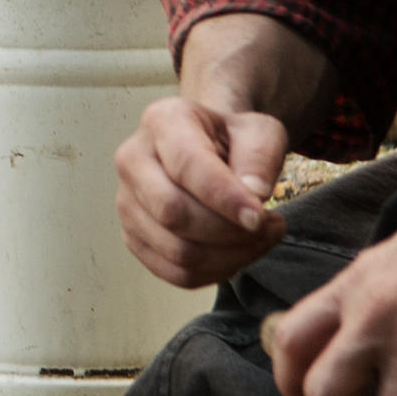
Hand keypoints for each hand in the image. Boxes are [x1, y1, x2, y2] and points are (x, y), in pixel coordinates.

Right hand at [115, 93, 292, 287]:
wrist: (210, 151)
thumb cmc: (233, 140)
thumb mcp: (259, 131)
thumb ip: (260, 156)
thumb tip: (253, 193)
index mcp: (162, 122)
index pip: (185, 165)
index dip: (225, 197)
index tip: (261, 217)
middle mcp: (133, 160)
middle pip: (172, 212)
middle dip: (229, 231)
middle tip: (269, 226)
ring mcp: (127, 202)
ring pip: (176, 251)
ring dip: (230, 256)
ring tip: (260, 238)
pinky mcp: (135, 237)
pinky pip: (176, 273)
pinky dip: (216, 273)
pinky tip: (238, 252)